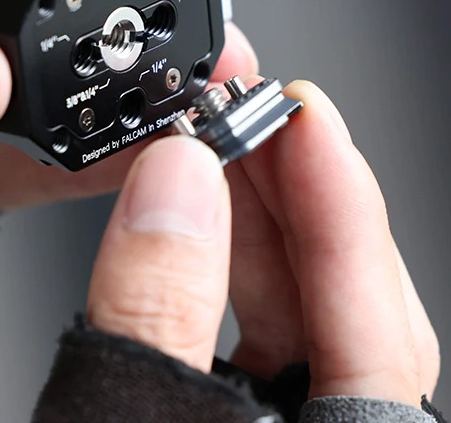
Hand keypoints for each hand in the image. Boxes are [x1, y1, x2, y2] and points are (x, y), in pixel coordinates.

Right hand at [85, 81, 439, 404]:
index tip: (303, 114)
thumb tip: (176, 184)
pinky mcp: (252, 412)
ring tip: (212, 147)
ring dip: (252, 212)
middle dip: (292, 187)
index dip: (340, 199)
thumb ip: (153, 307)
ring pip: (303, 301)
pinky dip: (226, 256)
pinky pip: (263, 319)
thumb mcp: (124, 417)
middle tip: (247, 112)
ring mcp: (296, 418)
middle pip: (348, 294)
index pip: (380, 320)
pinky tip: (195, 213)